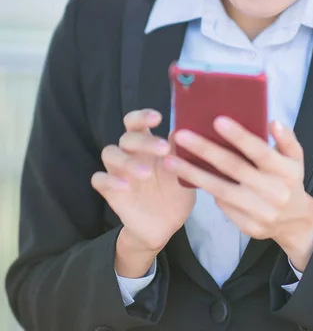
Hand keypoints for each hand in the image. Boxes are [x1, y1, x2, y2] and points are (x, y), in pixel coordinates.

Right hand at [91, 109, 195, 256]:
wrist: (167, 225)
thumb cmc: (176, 191)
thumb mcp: (184, 172)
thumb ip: (181, 152)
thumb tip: (184, 129)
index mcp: (148, 144)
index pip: (137, 123)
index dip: (142, 117)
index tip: (158, 117)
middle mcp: (131, 153)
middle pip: (127, 137)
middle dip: (144, 141)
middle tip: (163, 149)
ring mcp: (118, 171)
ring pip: (110, 154)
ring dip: (127, 160)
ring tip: (146, 174)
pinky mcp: (110, 191)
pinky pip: (99, 179)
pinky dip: (109, 180)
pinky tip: (125, 186)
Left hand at [164, 118, 312, 270]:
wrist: (295, 221)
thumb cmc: (290, 180)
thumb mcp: (296, 158)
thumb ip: (286, 139)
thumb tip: (272, 123)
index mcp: (285, 171)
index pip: (259, 151)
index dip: (239, 137)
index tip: (217, 121)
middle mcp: (272, 191)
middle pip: (234, 168)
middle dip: (206, 151)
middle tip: (181, 135)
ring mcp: (259, 211)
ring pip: (221, 190)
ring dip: (193, 174)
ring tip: (170, 160)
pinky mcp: (247, 226)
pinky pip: (222, 205)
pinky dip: (206, 191)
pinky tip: (187, 178)